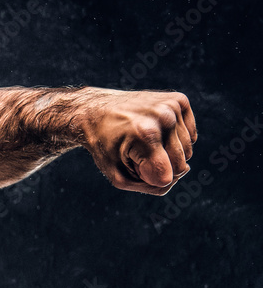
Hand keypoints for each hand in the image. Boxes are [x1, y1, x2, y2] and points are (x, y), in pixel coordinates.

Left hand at [77, 88, 196, 195]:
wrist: (96, 111)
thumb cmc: (105, 146)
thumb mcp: (118, 176)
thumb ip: (148, 186)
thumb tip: (173, 179)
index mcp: (145, 136)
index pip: (167, 177)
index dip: (149, 177)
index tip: (131, 164)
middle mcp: (163, 117)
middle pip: (181, 165)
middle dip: (159, 166)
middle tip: (136, 152)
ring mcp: (172, 106)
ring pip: (187, 151)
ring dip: (166, 153)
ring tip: (144, 141)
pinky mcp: (179, 100)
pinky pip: (190, 136)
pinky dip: (174, 140)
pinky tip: (156, 131)